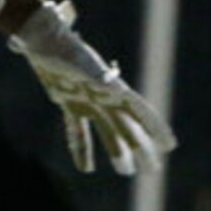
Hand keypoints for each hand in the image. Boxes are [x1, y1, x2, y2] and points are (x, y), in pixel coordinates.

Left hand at [8, 0, 174, 175]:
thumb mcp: (80, 60)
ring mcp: (87, 99)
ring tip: (126, 172)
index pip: (140, 110)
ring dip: (116, 152)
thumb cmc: (62, 43)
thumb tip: (110, 84)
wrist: (41, 37)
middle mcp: (103, 95)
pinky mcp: (68, 101)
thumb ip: (95, 72)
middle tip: (153, 170)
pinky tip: (86, 168)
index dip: (155, 128)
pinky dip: (81, 148)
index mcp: (111, 87)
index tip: (170, 146)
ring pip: (106, 131)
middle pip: (126, 127)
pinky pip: (77, 130)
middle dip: (140, 149)